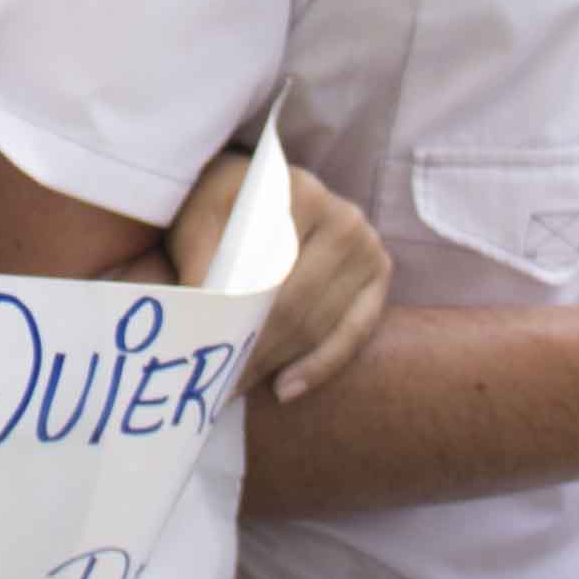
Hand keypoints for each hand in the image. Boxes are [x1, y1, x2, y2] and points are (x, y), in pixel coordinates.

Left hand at [179, 151, 391, 400]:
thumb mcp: (200, 223)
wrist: (254, 188)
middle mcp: (344, 217)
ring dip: (278, 362)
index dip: (238, 323)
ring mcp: (367, 244)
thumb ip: (202, 263)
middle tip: (221, 384)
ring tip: (239, 386)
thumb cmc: (222, 208)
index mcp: (300, 194)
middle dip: (257, 351)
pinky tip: (285, 389)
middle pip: (296, 305)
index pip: (268, 276)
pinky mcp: (379, 271)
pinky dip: (321, 364)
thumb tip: (204, 323)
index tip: (210, 357)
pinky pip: (355, 330)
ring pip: (320, 323)